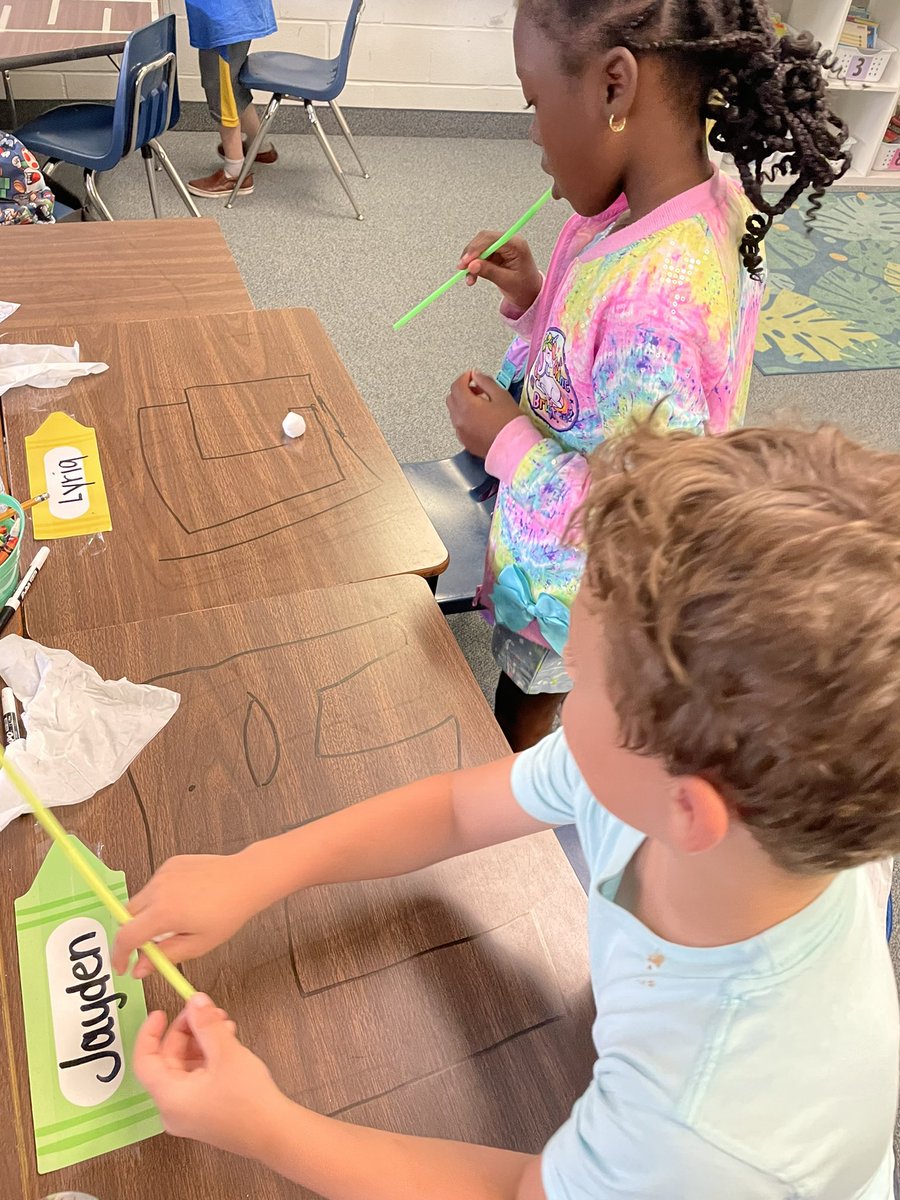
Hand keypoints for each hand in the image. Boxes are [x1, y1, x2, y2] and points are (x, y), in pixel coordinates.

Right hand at [112, 853, 259, 978]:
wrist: (246, 879)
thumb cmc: (228, 911)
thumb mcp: (198, 944)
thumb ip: (164, 957)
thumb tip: (140, 969)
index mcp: (163, 912)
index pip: (125, 936)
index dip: (119, 955)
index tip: (122, 965)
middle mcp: (158, 889)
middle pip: (126, 916)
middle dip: (133, 934)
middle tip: (152, 946)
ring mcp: (163, 873)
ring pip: (140, 900)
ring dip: (148, 915)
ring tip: (178, 921)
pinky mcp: (171, 863)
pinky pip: (154, 885)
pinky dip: (160, 898)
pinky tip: (184, 902)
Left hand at [135, 994, 284, 1157]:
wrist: (275, 1134)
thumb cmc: (247, 1098)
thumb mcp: (225, 1053)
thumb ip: (207, 1024)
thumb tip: (195, 1001)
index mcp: (169, 1098)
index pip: (145, 1061)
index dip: (150, 1033)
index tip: (161, 1012)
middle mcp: (173, 1109)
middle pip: (168, 1061)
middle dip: (186, 1032)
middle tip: (204, 1011)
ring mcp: (190, 1113)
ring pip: (185, 1068)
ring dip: (201, 1042)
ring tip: (223, 1024)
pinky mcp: (206, 1113)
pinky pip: (198, 1078)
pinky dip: (208, 1057)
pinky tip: (228, 1042)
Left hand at [446, 371, 521, 458]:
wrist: (513, 448)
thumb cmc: (510, 422)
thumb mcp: (501, 395)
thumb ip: (486, 382)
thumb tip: (476, 375)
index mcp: (466, 405)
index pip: (457, 385)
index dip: (464, 377)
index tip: (473, 376)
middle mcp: (459, 419)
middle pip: (451, 398)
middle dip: (462, 390)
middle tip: (478, 390)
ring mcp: (460, 432)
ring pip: (454, 412)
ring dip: (463, 404)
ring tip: (482, 405)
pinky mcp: (465, 441)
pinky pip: (459, 425)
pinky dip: (465, 417)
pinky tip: (480, 419)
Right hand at [458, 231, 541, 312]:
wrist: (530, 294)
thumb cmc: (524, 287)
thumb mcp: (506, 281)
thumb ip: (489, 272)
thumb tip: (472, 266)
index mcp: (516, 245)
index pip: (491, 239)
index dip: (476, 248)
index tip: (466, 261)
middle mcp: (508, 242)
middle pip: (483, 240)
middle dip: (470, 254)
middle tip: (461, 268)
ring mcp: (501, 248)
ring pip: (479, 248)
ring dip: (470, 262)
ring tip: (469, 278)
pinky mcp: (496, 254)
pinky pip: (480, 256)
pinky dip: (473, 266)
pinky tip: (471, 277)